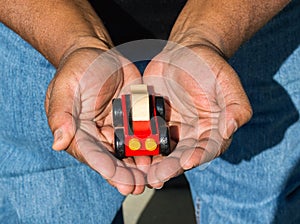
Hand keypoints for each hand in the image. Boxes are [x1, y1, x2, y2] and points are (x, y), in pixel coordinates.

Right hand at [45, 47, 145, 194]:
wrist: (99, 53)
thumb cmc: (78, 68)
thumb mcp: (66, 87)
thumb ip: (61, 114)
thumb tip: (58, 143)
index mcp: (79, 132)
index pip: (92, 154)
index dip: (106, 169)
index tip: (120, 181)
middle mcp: (99, 134)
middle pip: (113, 159)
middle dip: (126, 174)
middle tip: (140, 187)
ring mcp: (117, 127)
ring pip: (130, 151)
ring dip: (141, 165)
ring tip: (155, 178)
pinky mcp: (132, 118)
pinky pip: (143, 134)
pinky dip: (152, 145)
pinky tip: (163, 155)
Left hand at [143, 43, 251, 187]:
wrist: (184, 53)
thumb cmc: (209, 66)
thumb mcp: (226, 82)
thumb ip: (236, 105)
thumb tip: (231, 128)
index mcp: (213, 130)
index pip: (208, 148)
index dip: (199, 156)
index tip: (187, 162)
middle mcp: (192, 135)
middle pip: (182, 156)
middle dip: (170, 167)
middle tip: (157, 177)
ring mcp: (172, 130)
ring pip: (163, 151)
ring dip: (153, 163)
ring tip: (142, 173)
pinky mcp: (154, 123)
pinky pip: (147, 137)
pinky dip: (140, 146)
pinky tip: (129, 153)